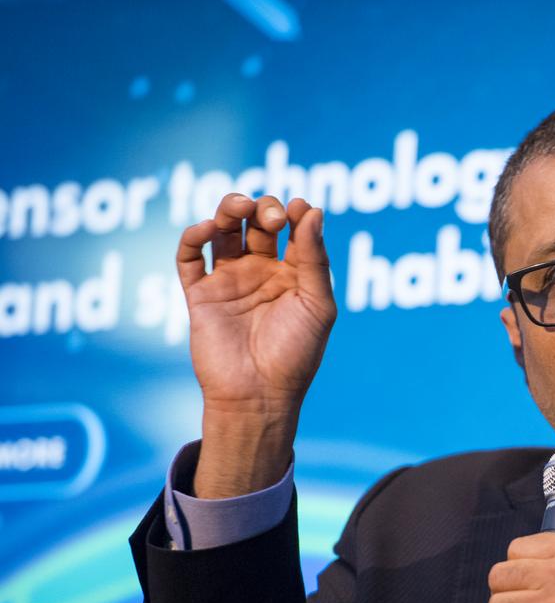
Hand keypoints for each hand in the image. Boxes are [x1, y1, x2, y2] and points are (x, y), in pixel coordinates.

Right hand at [176, 193, 334, 496]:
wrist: (259, 395)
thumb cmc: (296, 354)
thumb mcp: (317, 304)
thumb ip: (315, 258)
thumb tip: (313, 208)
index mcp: (293, 275)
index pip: (293, 230)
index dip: (296, 213)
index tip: (301, 207)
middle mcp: (261, 273)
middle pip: (257, 223)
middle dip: (265, 209)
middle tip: (273, 219)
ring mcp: (229, 281)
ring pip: (223, 230)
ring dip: (229, 208)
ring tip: (240, 206)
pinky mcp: (200, 294)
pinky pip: (189, 256)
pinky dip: (193, 236)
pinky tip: (208, 230)